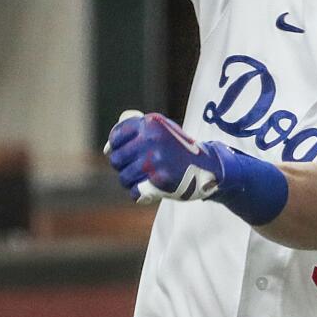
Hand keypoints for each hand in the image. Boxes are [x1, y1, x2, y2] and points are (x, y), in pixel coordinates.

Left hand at [105, 110, 222, 204]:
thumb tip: (107, 149)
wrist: (209, 165)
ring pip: (124, 177)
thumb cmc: (177, 148)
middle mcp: (152, 138)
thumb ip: (134, 131)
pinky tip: (148, 190)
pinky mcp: (160, 180)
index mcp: (151, 123)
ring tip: (142, 180)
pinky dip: (139, 194)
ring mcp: (156, 159)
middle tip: (136, 169)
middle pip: (116, 159)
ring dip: (130, 182)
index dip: (115, 147)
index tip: (123, 152)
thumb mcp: (160, 130)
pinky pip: (135, 191)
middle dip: (122, 167)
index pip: (117, 136)